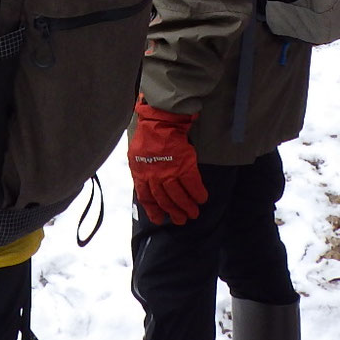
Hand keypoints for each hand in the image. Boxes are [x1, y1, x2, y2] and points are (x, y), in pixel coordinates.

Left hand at [130, 102, 206, 225]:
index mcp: (141, 174)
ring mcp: (169, 173)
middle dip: (174, 212)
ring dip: (187, 206)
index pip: (146, 198)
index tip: (160, 219)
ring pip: (178, 196)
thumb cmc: (148, 135)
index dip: (153, 210)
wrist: (161, 120)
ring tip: (193, 213)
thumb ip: (142, 169)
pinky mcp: (184, 166)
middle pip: (165, 200)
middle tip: (182, 219)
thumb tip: (147, 181)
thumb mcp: (137, 155)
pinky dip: (198, 193)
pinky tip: (202, 198)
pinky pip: (192, 185)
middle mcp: (154, 177)